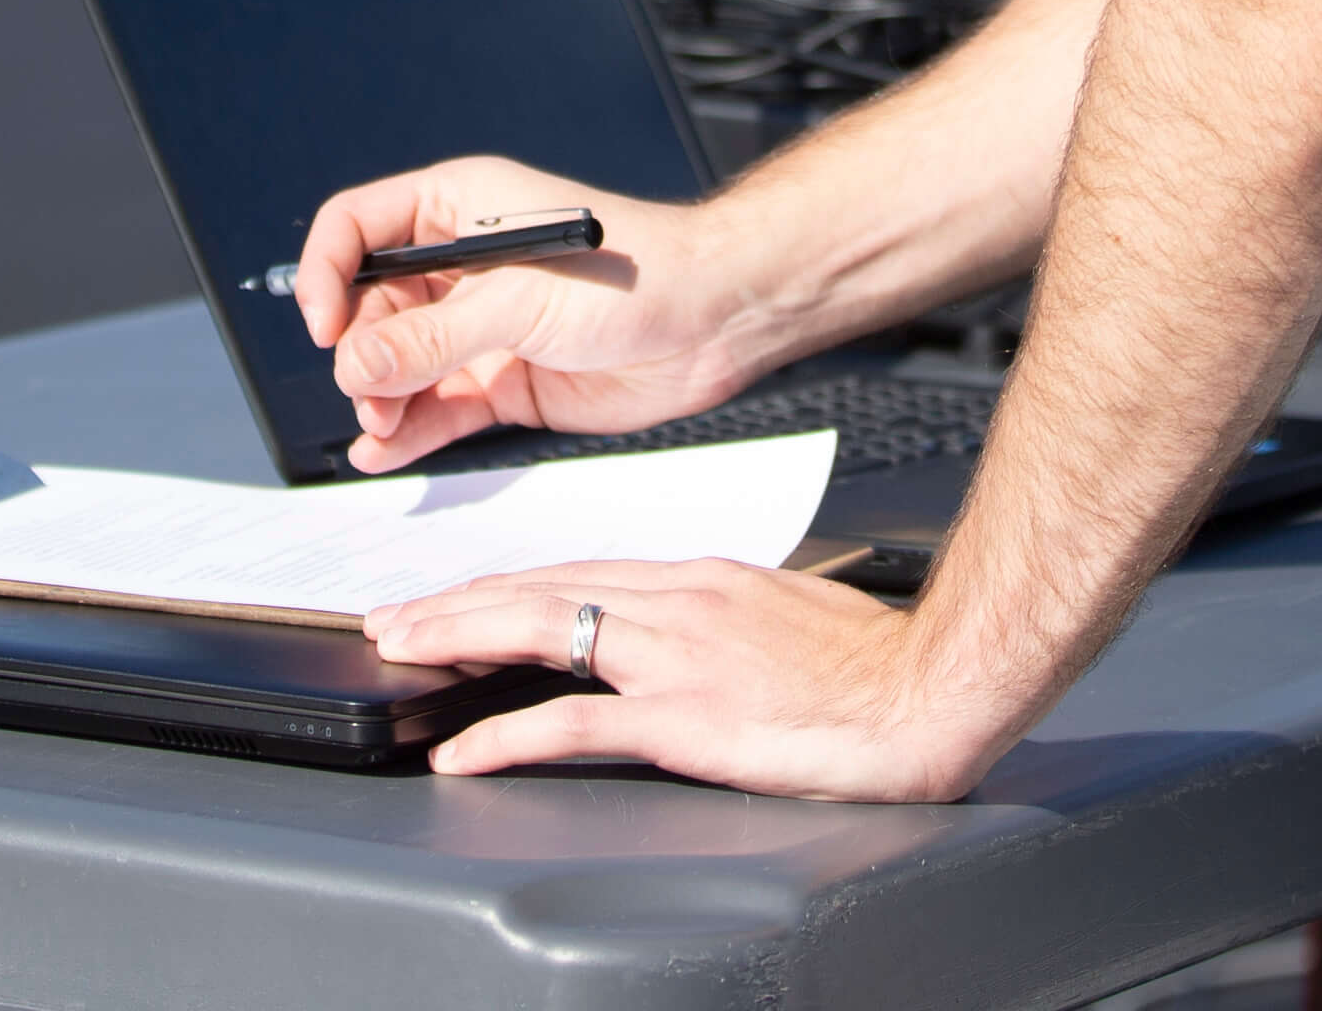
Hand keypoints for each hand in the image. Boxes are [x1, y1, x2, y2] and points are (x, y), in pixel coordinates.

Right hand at [294, 157, 761, 471]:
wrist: (716, 322)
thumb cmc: (638, 273)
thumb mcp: (522, 300)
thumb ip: (434, 338)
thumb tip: (355, 365)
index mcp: (459, 209)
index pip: (357, 228)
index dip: (328, 274)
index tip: (324, 326)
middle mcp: (463, 266)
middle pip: (371, 308)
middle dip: (359, 354)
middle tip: (369, 395)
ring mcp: (483, 327)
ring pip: (400, 364)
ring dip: (381, 398)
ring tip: (381, 430)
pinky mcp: (506, 381)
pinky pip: (438, 406)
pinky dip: (409, 431)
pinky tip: (383, 454)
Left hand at [362, 558, 1018, 795]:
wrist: (928, 687)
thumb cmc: (871, 664)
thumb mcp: (780, 615)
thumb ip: (721, 619)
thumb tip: (684, 634)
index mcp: (697, 579)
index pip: (576, 573)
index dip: (504, 584)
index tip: (457, 594)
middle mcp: (674, 602)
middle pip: (539, 589)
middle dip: (456, 600)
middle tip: (393, 615)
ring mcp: (675, 656)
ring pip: (538, 632)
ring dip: (457, 638)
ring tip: (401, 650)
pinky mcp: (685, 716)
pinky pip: (574, 723)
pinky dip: (508, 732)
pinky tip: (464, 747)